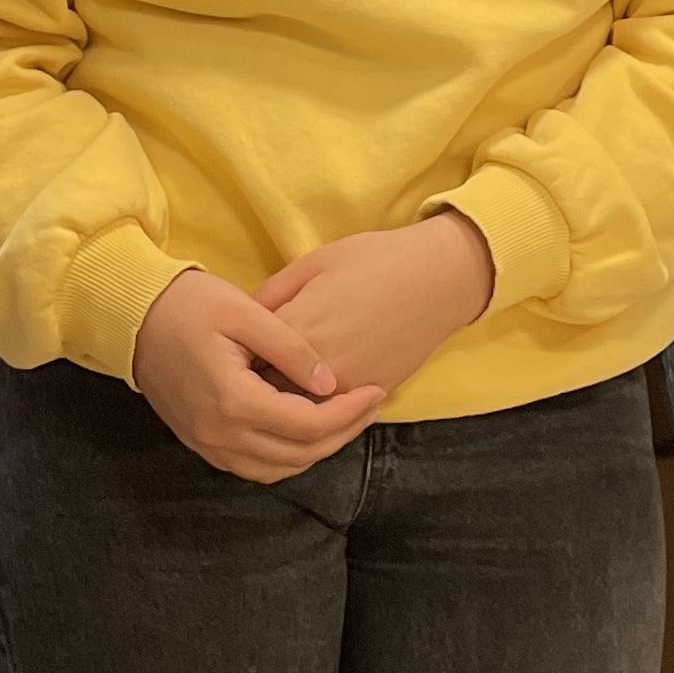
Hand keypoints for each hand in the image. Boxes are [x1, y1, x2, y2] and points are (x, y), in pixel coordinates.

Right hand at [130, 270, 384, 483]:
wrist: (133, 317)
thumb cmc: (188, 305)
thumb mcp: (246, 311)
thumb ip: (291, 349)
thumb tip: (330, 382)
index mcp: (234, 400)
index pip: (309, 424)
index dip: (349, 412)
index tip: (375, 390)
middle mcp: (220, 434)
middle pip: (300, 454)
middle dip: (344, 432)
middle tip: (370, 404)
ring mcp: (207, 444)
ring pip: (279, 469)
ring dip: (318, 450)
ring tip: (345, 417)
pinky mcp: (201, 444)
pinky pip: (254, 467)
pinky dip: (287, 456)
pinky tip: (306, 429)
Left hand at [254, 212, 495, 401]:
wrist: (439, 278)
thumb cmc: (375, 260)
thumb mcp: (315, 262)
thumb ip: (273, 293)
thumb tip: (243, 318)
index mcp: (297, 327)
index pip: (246, 358)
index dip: (237, 356)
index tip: (233, 351)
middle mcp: (317, 366)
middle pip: (267, 390)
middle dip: (256, 383)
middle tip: (250, 373)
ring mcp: (347, 386)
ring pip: (298, 409)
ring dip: (286, 400)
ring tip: (278, 383)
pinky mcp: (371, 396)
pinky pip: (332, 412)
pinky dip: (318, 405)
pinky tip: (314, 388)